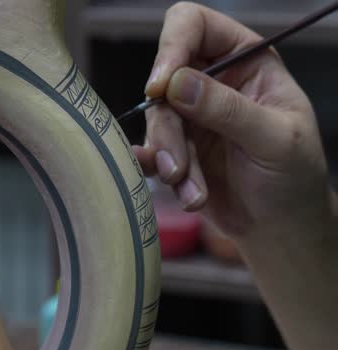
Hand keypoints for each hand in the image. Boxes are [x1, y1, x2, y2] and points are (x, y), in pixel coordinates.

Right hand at [134, 2, 333, 242]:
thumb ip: (227, 109)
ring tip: (193, 193)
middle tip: (178, 168)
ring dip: (170, 160)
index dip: (172, 47)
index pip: (195, 26)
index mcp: (246, 61)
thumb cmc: (293, 178)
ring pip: (156, 120)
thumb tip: (176, 83)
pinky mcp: (175, 147)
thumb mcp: (273, 140)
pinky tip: (180, 193)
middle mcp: (213, 82)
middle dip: (169, 128)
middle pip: (165, 81)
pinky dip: (158, 173)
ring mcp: (191, 116)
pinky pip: (149, 149)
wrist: (278, 229)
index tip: (159, 87)